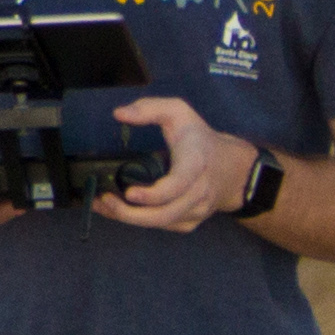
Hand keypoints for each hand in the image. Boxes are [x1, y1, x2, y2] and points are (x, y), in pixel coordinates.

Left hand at [98, 95, 250, 232]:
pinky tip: (117, 210)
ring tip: (102, 205)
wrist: (232, 169)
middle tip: (104, 200)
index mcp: (196, 163)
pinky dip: (138, 221)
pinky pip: (163, 226)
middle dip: (132, 213)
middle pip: (165, 213)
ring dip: (129, 218)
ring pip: (161, 223)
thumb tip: (118, 114)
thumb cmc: (199, 138)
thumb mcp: (178, 111)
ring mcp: (196, 210)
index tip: (129, 193)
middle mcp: (199, 192)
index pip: (178, 185)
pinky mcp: (190, 221)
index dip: (154, 194)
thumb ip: (148, 108)